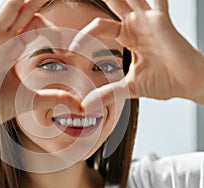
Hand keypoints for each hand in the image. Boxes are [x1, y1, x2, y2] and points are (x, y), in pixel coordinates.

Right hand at [0, 0, 81, 128]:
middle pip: (22, 13)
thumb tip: (81, 106)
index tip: (64, 40)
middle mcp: (3, 41)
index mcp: (14, 49)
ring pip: (5, 12)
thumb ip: (55, 98)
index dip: (50, 25)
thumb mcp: (31, 99)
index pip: (35, 26)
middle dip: (35, 1)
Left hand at [70, 0, 203, 105]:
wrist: (189, 85)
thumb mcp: (130, 88)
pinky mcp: (162, 22)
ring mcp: (150, 21)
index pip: (99, 28)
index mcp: (128, 37)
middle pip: (115, 3)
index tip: (72, 49)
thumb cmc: (165, 82)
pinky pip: (159, 2)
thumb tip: (86, 105)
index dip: (84, 36)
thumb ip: (108, 92)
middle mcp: (137, 25)